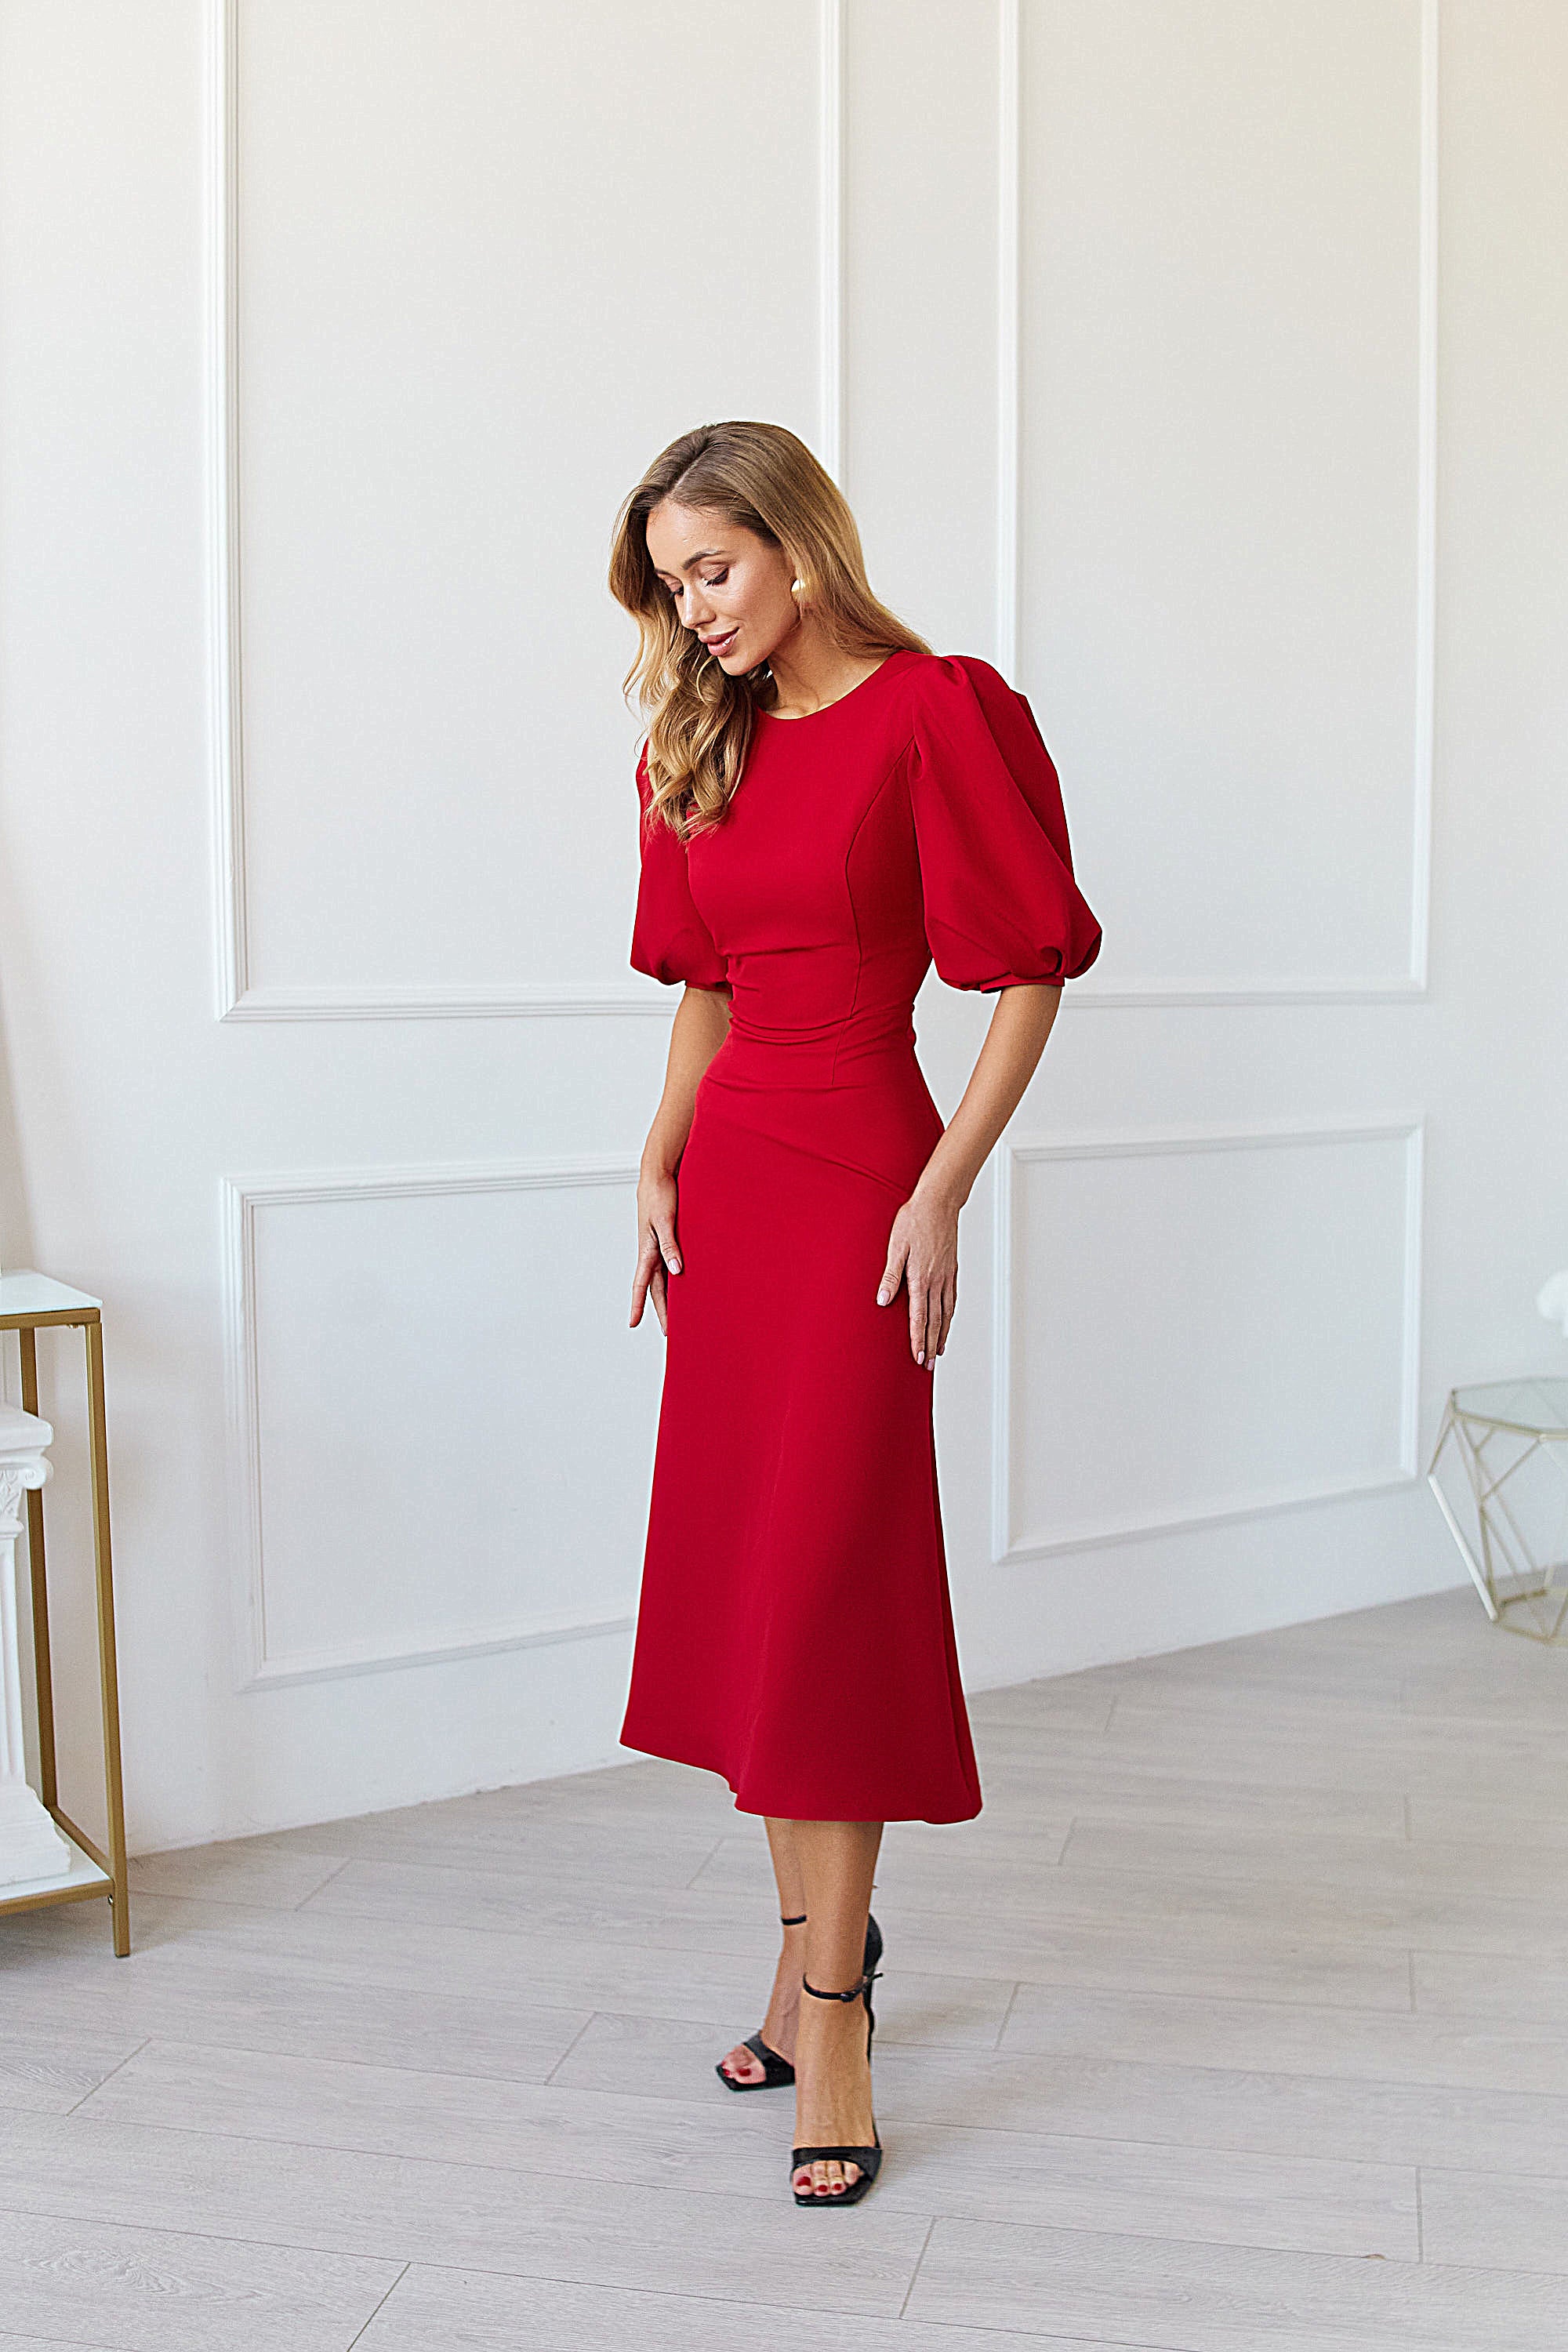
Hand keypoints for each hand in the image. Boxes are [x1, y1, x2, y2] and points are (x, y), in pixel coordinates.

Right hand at [631, 1164, 681, 1335]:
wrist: (658, 1176)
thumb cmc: (660, 1196)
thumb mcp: (666, 1221)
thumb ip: (670, 1246)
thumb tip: (676, 1272)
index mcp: (647, 1251)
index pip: (641, 1285)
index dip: (637, 1305)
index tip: (633, 1324)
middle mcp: (651, 1253)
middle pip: (655, 1289)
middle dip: (661, 1311)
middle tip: (668, 1333)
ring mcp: (657, 1249)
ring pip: (663, 1281)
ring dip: (669, 1299)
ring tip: (678, 1318)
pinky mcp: (666, 1241)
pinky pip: (669, 1267)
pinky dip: (675, 1281)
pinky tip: (683, 1287)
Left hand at [875, 1185, 958, 1365]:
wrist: (938, 1202)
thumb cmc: (913, 1221)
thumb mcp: (895, 1246)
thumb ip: (890, 1276)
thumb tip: (883, 1301)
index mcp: (921, 1277)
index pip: (919, 1316)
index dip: (918, 1339)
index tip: (918, 1357)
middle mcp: (937, 1280)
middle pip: (935, 1320)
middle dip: (930, 1345)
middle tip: (929, 1366)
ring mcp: (947, 1275)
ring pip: (946, 1312)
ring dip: (942, 1334)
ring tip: (939, 1351)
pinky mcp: (952, 1269)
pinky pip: (952, 1299)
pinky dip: (950, 1316)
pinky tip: (947, 1322)